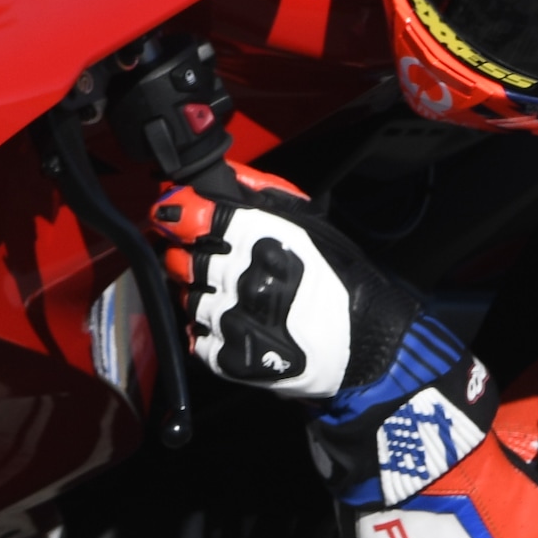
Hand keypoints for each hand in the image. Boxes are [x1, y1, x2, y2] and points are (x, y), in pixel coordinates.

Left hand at [148, 170, 423, 407]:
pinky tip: (236, 325)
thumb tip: (215, 179)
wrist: (363, 347)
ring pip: (185, 298)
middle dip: (186, 257)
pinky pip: (195, 338)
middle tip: (209, 262)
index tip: (174, 217)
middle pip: (179, 258)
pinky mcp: (228, 358)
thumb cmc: (339, 282)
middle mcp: (240, 276)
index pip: (190, 218)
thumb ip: (259, 196)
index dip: (176, 215)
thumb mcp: (308, 223)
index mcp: (259, 237)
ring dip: (199, 295)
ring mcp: (230, 320)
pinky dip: (207, 332)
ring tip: (233, 298)